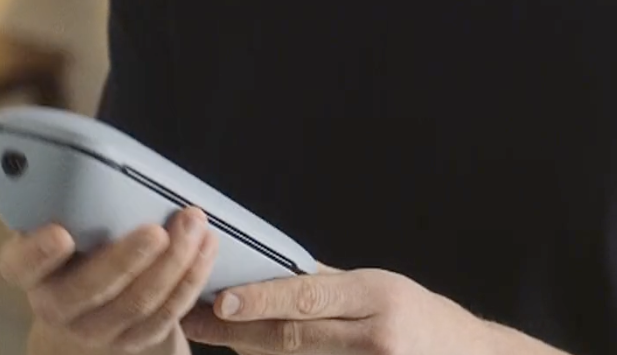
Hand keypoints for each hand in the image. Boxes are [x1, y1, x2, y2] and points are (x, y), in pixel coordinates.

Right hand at [0, 206, 219, 353]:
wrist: (92, 298)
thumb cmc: (82, 239)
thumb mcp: (66, 216)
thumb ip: (72, 194)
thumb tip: (88, 147)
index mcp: (30, 269)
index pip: (20, 264)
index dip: (37, 253)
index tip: (62, 234)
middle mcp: (56, 305)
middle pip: (87, 290)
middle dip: (126, 259)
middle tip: (156, 231)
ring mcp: (94, 329)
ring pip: (136, 304)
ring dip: (172, 264)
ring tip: (194, 226)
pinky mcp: (132, 341)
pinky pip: (165, 316)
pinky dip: (190, 280)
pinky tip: (206, 248)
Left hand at [181, 267, 491, 354]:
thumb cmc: (421, 319)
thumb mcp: (379, 288)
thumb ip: (325, 285)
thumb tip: (265, 270)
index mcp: (379, 296)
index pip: (308, 297)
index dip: (260, 300)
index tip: (218, 300)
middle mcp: (377, 337)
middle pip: (292, 340)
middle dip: (237, 332)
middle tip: (194, 323)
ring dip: (253, 354)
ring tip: (218, 338)